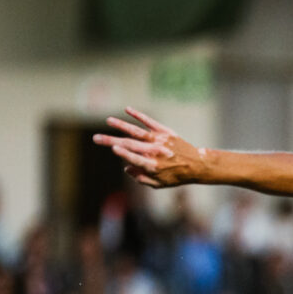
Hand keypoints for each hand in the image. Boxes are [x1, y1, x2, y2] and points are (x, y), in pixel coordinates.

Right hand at [93, 108, 210, 188]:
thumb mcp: (159, 184)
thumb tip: (126, 167)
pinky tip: (127, 109)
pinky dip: (138, 115)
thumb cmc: (176, 176)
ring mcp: (159, 141)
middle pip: (130, 144)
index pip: (135, 158)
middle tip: (95, 138)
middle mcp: (155, 152)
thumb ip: (141, 178)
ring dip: (121, 125)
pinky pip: (150, 122)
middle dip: (111, 141)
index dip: (124, 154)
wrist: (197, 165)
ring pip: (137, 131)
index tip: (113, 148)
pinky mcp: (165, 132)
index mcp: (153, 166)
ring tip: (108, 120)